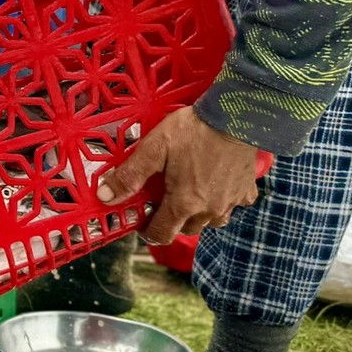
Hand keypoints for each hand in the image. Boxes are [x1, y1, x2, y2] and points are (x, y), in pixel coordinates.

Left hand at [98, 107, 264, 243]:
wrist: (236, 116)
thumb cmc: (194, 130)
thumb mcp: (154, 148)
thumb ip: (130, 175)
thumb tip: (105, 196)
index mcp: (184, 204)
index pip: (161, 235)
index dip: (148, 232)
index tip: (142, 220)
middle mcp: (209, 211)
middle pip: (185, 229)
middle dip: (172, 219)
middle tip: (163, 197)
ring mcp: (230, 203)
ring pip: (209, 221)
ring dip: (197, 213)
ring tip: (189, 191)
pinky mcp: (246, 192)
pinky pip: (231, 205)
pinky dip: (222, 200)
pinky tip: (216, 182)